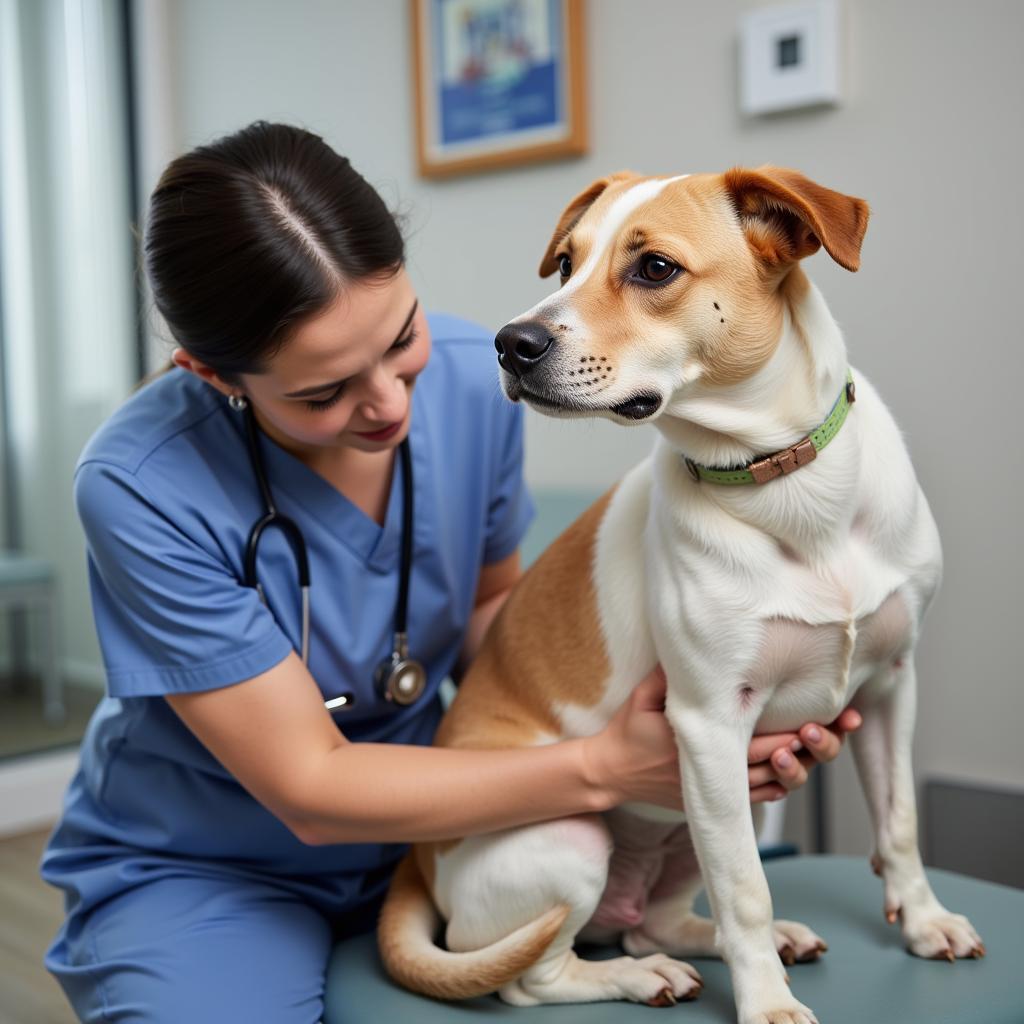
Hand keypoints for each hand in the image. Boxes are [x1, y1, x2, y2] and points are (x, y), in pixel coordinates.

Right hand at [583, 665, 863, 810]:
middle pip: (783, 760)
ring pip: (779, 782)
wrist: (612, 772)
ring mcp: (721, 790)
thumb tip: (697, 643)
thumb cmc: (629, 728)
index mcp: (708, 744)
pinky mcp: (719, 798)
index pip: (765, 738)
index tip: (830, 714)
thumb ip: (672, 673)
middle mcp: (720, 772)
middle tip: (848, 724)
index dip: (802, 727)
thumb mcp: (645, 694)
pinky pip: (762, 797)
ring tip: (833, 742)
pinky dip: (785, 783)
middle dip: (818, 743)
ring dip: (807, 765)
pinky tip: (801, 765)